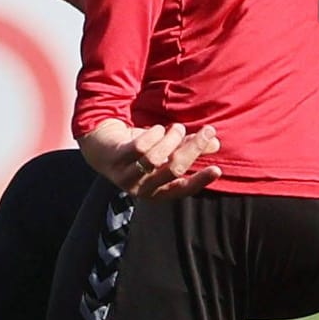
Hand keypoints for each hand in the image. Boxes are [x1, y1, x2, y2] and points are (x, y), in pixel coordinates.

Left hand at [77, 119, 221, 199]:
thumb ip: (188, 148)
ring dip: (172, 139)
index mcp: (156, 191)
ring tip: (178, 128)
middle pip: (173, 170)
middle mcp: (141, 188)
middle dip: (193, 149)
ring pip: (156, 158)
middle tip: (208, 131)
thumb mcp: (165, 151)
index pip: (182, 190)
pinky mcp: (116, 160)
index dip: (200, 181)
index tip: (217, 169)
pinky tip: (158, 128)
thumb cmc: (138, 152)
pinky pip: (139, 148)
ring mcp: (126, 175)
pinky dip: (154, 135)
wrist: (101, 147)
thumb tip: (215, 143)